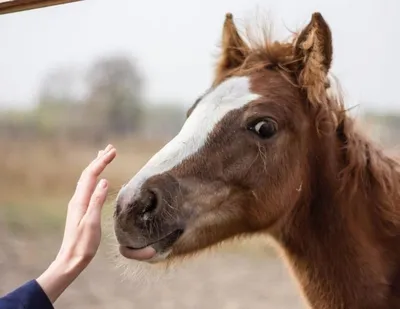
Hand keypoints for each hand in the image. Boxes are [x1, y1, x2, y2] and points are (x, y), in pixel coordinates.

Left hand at [37, 144, 116, 302]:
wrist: (71, 259)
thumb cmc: (83, 244)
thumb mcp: (92, 223)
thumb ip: (96, 201)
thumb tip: (104, 181)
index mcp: (80, 201)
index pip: (92, 175)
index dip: (102, 162)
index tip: (113, 151)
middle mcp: (77, 199)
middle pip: (88, 174)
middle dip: (99, 160)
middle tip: (110, 148)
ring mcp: (78, 204)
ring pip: (87, 180)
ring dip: (96, 167)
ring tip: (103, 157)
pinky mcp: (81, 209)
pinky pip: (88, 187)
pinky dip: (94, 178)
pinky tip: (97, 179)